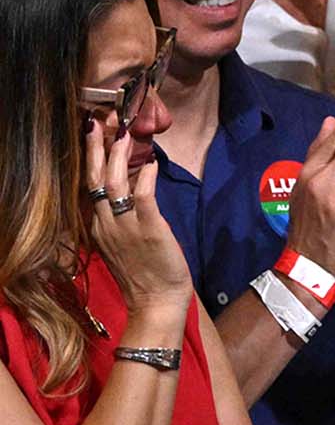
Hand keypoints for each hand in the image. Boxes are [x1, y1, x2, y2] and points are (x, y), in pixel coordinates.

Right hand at [83, 115, 193, 320]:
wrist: (155, 302)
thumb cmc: (144, 273)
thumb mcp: (123, 242)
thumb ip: (122, 217)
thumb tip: (133, 187)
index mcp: (98, 226)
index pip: (88, 186)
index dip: (89, 160)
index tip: (92, 135)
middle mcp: (105, 224)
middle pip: (93, 180)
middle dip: (94, 149)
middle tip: (96, 121)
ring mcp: (125, 227)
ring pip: (112, 184)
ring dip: (116, 157)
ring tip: (122, 133)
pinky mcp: (148, 229)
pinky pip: (143, 197)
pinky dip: (145, 177)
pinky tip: (150, 162)